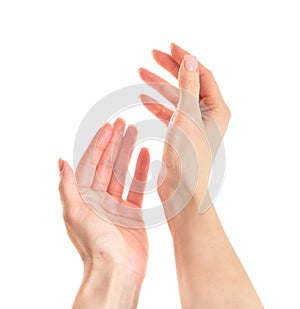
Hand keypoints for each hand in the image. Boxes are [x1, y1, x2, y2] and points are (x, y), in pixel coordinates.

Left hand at [58, 119, 149, 307]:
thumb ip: (68, 186)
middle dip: (116, 142)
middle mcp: (100, 197)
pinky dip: (141, 171)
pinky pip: (137, 187)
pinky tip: (146, 156)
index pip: (92, 162)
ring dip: (129, 152)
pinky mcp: (133, 212)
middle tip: (125, 124)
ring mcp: (117, 204)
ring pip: (123, 171)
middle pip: (109, 163)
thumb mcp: (75, 213)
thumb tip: (61, 161)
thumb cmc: (94, 243)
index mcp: (85, 196)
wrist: (116, 271)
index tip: (109, 127)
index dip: (100, 143)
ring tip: (136, 133)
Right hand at [139, 43, 230, 219]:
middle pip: (188, 83)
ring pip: (176, 98)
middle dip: (170, 68)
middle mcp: (208, 115)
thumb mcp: (186, 116)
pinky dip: (158, 105)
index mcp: (216, 109)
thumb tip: (191, 59)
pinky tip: (143, 98)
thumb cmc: (187, 157)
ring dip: (159, 85)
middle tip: (153, 55)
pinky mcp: (182, 135)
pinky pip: (170, 113)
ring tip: (141, 72)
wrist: (182, 190)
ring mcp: (194, 125)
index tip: (169, 47)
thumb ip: (188, 86)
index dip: (186, 58)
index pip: (202, 74)